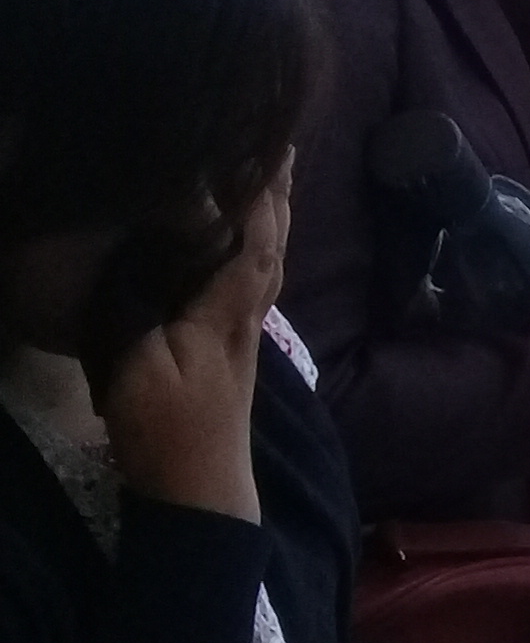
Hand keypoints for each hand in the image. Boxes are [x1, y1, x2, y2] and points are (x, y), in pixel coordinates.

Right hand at [100, 162, 288, 520]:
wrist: (201, 493)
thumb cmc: (170, 429)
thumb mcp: (135, 368)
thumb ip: (134, 312)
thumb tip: (133, 259)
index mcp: (228, 312)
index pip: (255, 240)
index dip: (262, 195)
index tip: (270, 148)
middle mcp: (246, 318)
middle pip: (272, 246)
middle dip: (277, 197)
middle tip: (283, 149)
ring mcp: (242, 337)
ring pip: (266, 266)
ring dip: (271, 222)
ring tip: (271, 185)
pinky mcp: (230, 354)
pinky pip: (251, 286)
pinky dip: (254, 253)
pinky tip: (245, 252)